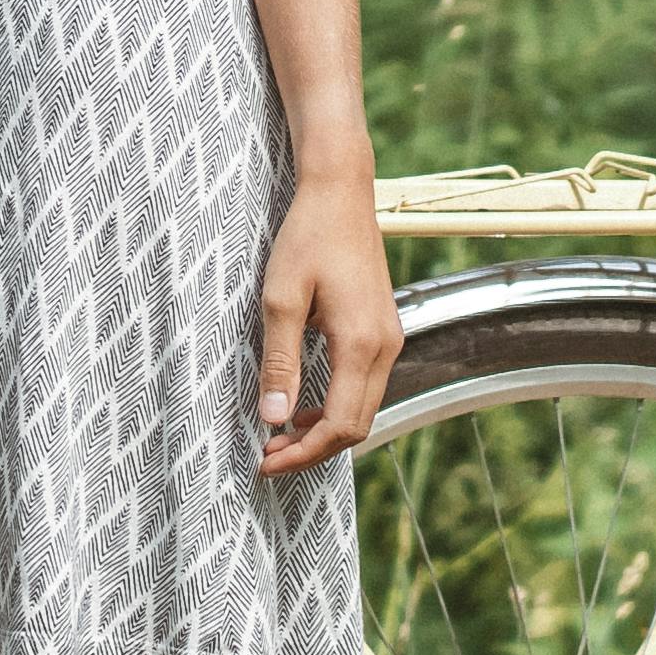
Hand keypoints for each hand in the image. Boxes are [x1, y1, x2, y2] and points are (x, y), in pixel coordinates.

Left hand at [254, 176, 397, 477]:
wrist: (340, 193)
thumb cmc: (306, 238)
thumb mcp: (279, 299)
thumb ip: (279, 362)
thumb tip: (274, 419)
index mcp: (360, 343)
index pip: (340, 425)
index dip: (303, 453)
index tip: (266, 461)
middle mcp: (385, 346)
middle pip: (358, 426)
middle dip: (314, 450)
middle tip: (268, 457)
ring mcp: (389, 338)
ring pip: (364, 408)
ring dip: (325, 430)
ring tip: (280, 435)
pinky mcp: (384, 330)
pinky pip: (366, 386)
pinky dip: (337, 406)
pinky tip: (305, 405)